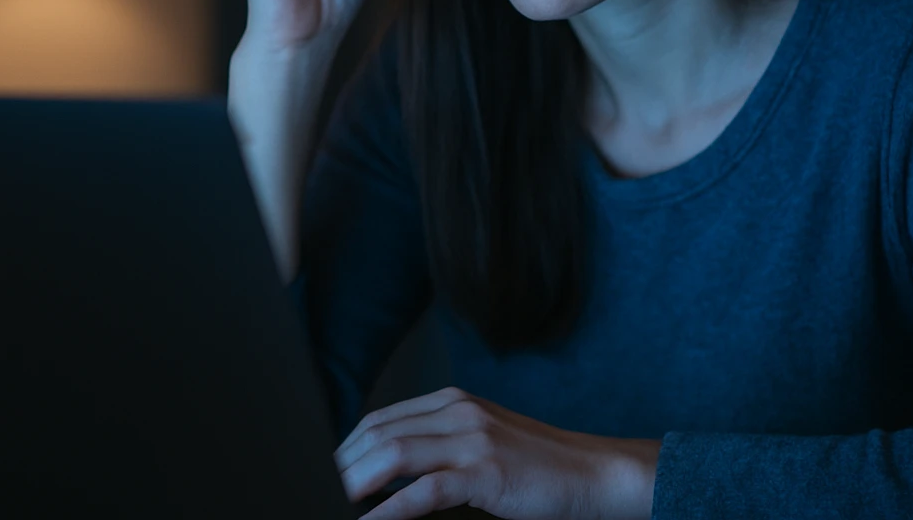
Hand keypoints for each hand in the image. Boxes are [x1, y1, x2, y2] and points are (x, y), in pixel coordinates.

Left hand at [335, 387, 659, 519]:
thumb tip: (385, 474)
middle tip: (318, 492)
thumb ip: (438, 451)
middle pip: (377, 434)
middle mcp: (458, 412)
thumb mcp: (482, 446)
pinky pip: (424, 491)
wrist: (595, 474)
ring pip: (392, 455)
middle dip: (341, 467)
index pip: (379, 421)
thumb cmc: (539, 469)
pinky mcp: (486, 472)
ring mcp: (472, 440)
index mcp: (452, 403)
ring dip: (354, 483)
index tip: (323, 476)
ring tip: (332, 502)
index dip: (344, 450)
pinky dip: (389, 510)